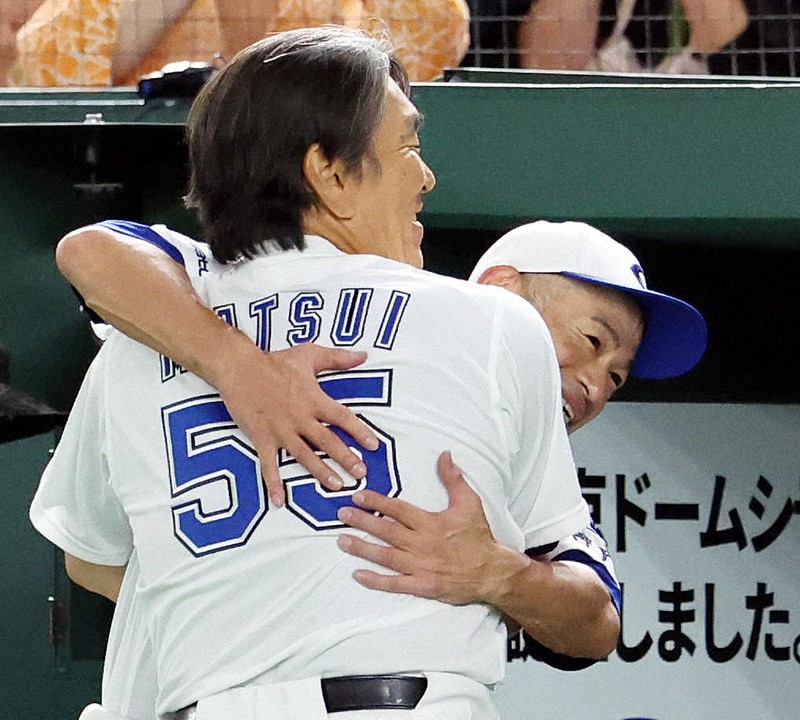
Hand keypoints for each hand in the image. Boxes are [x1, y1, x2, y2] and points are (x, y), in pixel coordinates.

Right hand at [212, 341, 378, 507]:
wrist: (238, 367)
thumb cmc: (274, 361)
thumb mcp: (309, 354)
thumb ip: (338, 358)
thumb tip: (363, 355)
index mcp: (313, 398)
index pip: (342, 417)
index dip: (359, 431)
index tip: (374, 445)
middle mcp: (299, 417)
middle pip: (327, 441)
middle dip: (345, 458)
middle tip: (361, 474)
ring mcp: (280, 429)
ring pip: (303, 455)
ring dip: (320, 471)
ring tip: (335, 486)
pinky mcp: (261, 437)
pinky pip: (268, 463)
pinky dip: (273, 482)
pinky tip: (279, 500)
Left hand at [336, 451, 513, 604]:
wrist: (492, 572)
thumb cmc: (479, 537)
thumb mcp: (469, 503)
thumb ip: (453, 479)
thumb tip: (444, 455)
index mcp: (430, 523)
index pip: (398, 509)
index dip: (376, 501)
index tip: (358, 495)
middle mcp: (422, 544)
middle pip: (386, 530)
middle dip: (362, 521)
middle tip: (342, 514)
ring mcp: (421, 566)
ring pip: (385, 556)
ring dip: (362, 548)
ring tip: (342, 541)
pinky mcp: (423, 586)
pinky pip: (395, 583)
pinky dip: (375, 580)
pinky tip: (358, 574)